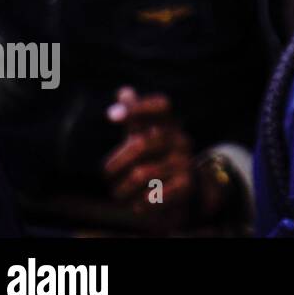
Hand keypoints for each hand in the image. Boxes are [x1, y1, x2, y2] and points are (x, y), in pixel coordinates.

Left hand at [102, 87, 194, 231]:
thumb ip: (135, 116)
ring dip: (123, 188)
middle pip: (142, 143)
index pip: (161, 105)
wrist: (187, 191)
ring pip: (141, 173)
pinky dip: (140, 202)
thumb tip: (124, 91)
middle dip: (116, 162)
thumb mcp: (146, 136)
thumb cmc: (158, 159)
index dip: (138, 107)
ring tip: (119, 193)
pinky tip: (137, 203)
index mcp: (169, 124)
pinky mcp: (185, 185)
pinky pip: (154, 194)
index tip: (111, 116)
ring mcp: (184, 161)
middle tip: (107, 174)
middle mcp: (180, 139)